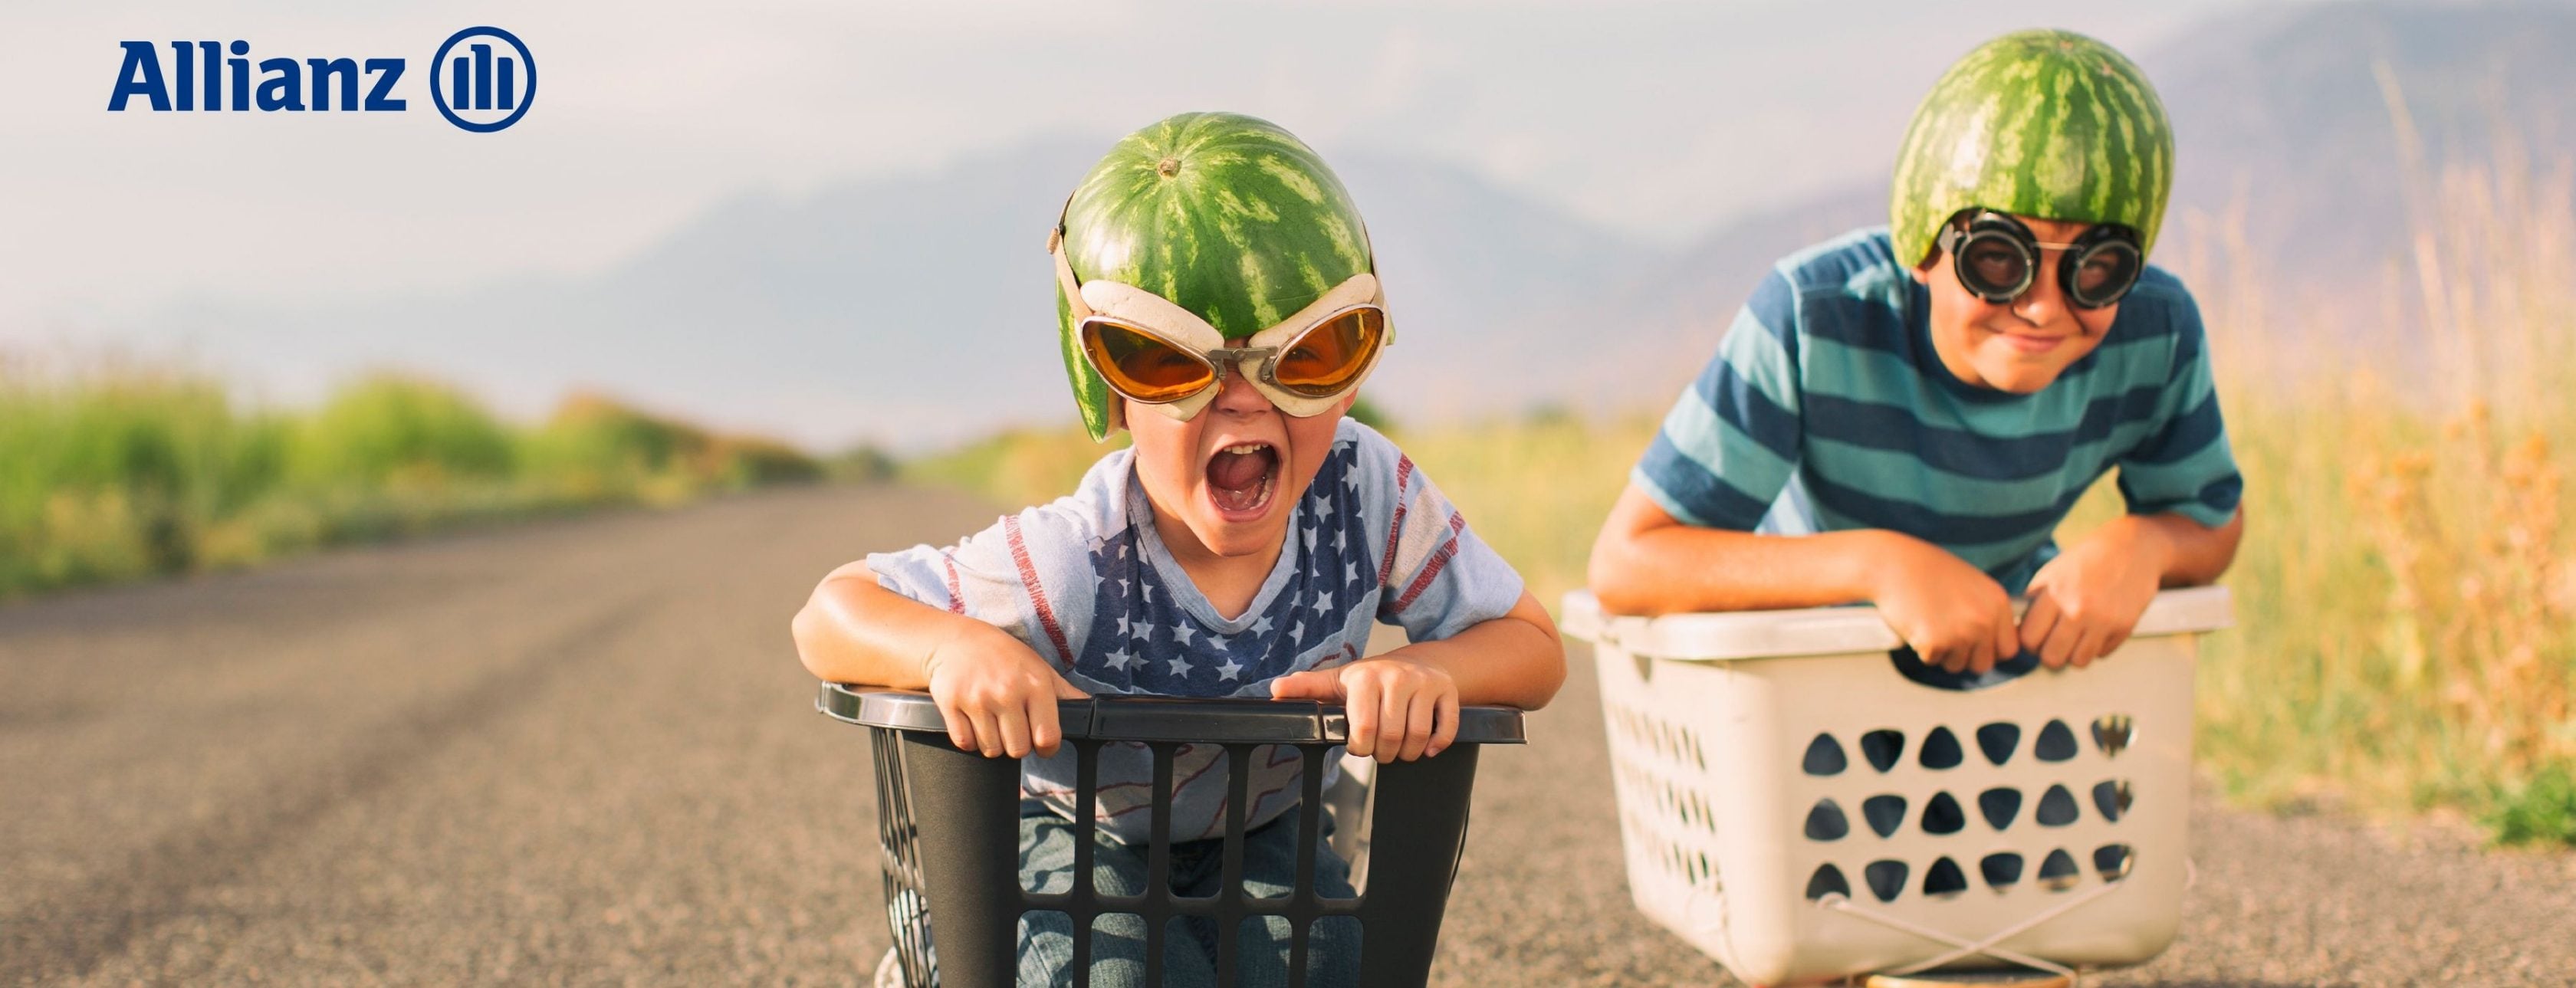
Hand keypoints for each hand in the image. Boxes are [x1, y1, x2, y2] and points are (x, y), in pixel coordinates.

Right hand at [923, 623, 1086, 757]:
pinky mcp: (951, 703)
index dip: (1046, 747)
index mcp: (1035, 683)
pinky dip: (970, 739)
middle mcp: (1007, 691)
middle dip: (1017, 744)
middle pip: (1018, 749)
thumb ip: (1065, 694)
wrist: (955, 640)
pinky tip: (974, 720)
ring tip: (992, 720)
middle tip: (1012, 726)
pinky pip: (965, 743)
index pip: (1047, 738)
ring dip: (993, 742)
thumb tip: (1092, 711)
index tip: (1041, 742)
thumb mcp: (1039, 668)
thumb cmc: (1004, 656)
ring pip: (991, 750)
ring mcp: (977, 698)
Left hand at [1268, 655, 1460, 761]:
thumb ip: (1307, 688)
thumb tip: (1275, 690)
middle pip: (1391, 737)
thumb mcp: (1338, 682)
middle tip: (1380, 750)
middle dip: (1384, 754)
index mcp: (1366, 677)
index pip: (1363, 728)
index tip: (1359, 745)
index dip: (1360, 747)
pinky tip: (1425, 748)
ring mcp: (1425, 683)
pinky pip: (1445, 729)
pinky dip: (1436, 745)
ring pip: (1418, 736)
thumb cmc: (1371, 680)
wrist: (1416, 661)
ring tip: (1399, 749)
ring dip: (1408, 754)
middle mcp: (1397, 677)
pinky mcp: (1447, 691)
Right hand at [1867, 533, 2021, 673]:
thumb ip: (1986, 611)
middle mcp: (1984, 620)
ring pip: (1957, 665)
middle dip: (1966, 657)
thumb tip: (1995, 644)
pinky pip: (1932, 660)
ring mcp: (1961, 633)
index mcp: (1998, 602)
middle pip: (1984, 664)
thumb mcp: (1971, 584)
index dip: (1990, 650)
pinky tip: (1916, 623)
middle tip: (1947, 636)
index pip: (2009, 648)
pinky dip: (1921, 648)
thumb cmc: (1927, 571)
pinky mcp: (1935, 643)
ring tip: (1929, 623)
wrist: (1892, 564)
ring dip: (1943, 653)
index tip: (1974, 644)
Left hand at [2020, 520, 2170, 668]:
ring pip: (2078, 662)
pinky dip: (2096, 647)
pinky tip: (2096, 628)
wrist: (2130, 548)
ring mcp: (2103, 620)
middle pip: (2052, 658)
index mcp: (2054, 593)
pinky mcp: (2124, 627)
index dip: (2030, 642)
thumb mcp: (2051, 573)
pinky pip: (2101, 654)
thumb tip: (2018, 633)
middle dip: (2050, 653)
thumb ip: (2034, 603)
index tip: (2035, 637)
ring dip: (2074, 653)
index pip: (2029, 639)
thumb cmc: (2086, 561)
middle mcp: (2078, 609)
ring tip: (2075, 637)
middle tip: (2055, 642)